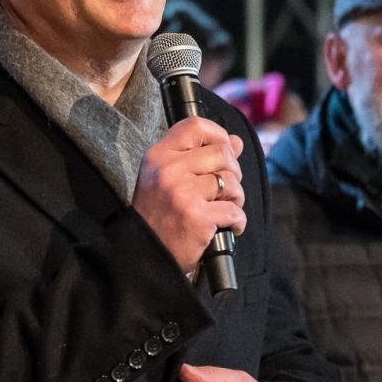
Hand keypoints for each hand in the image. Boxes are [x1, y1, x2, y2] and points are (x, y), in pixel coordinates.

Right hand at [132, 117, 246, 273]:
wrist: (145, 254)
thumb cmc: (158, 215)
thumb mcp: (168, 178)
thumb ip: (200, 156)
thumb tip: (235, 141)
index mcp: (158, 156)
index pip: (195, 126)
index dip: (217, 135)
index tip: (224, 150)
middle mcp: (168, 170)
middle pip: (222, 153)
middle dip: (233, 172)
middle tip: (224, 190)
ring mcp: (182, 193)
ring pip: (231, 182)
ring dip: (235, 199)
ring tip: (223, 209)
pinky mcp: (197, 217)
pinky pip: (234, 211)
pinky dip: (237, 222)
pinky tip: (227, 227)